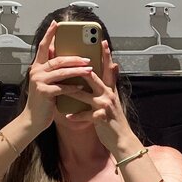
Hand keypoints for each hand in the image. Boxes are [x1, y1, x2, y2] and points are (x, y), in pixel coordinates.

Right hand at [24, 19, 95, 133]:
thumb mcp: (46, 82)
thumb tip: (65, 58)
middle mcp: (36, 71)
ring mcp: (39, 82)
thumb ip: (52, 70)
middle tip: (88, 57)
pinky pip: (62, 87)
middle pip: (57, 59)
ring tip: (89, 69)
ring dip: (77, 70)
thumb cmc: (43, 101)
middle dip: (74, 58)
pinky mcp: (44, 92)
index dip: (49, 34)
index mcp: (37, 67)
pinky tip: (82, 87)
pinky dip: (73, 87)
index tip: (56, 23)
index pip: (43, 47)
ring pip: (61, 72)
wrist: (34, 119)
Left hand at [59, 38, 139, 155]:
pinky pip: (84, 115)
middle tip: (73, 58)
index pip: (108, 68)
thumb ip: (111, 82)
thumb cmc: (114, 120)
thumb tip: (115, 65)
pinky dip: (75, 116)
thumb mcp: (114, 99)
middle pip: (94, 77)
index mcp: (110, 89)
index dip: (106, 54)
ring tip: (59, 88)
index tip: (103, 41)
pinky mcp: (100, 118)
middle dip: (83, 67)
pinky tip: (67, 115)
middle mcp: (108, 95)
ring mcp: (104, 106)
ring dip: (70, 92)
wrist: (121, 140)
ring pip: (84, 95)